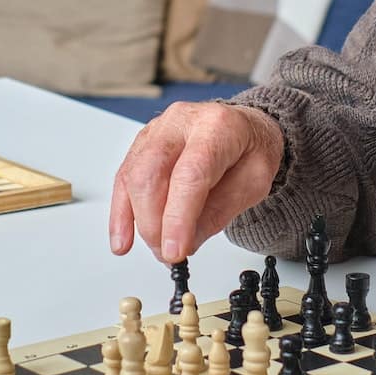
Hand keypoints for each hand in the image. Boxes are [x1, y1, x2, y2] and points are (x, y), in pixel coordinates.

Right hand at [108, 103, 284, 262]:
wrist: (242, 128)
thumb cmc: (248, 151)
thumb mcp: (254, 183)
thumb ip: (220, 211)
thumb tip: (186, 242)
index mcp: (217, 126)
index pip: (190, 174)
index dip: (178, 216)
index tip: (175, 250)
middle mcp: (181, 121)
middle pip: (151, 173)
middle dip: (154, 223)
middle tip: (169, 253)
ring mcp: (156, 130)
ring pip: (132, 177)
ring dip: (138, 221)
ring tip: (158, 248)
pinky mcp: (141, 143)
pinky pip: (123, 179)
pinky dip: (122, 213)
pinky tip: (123, 238)